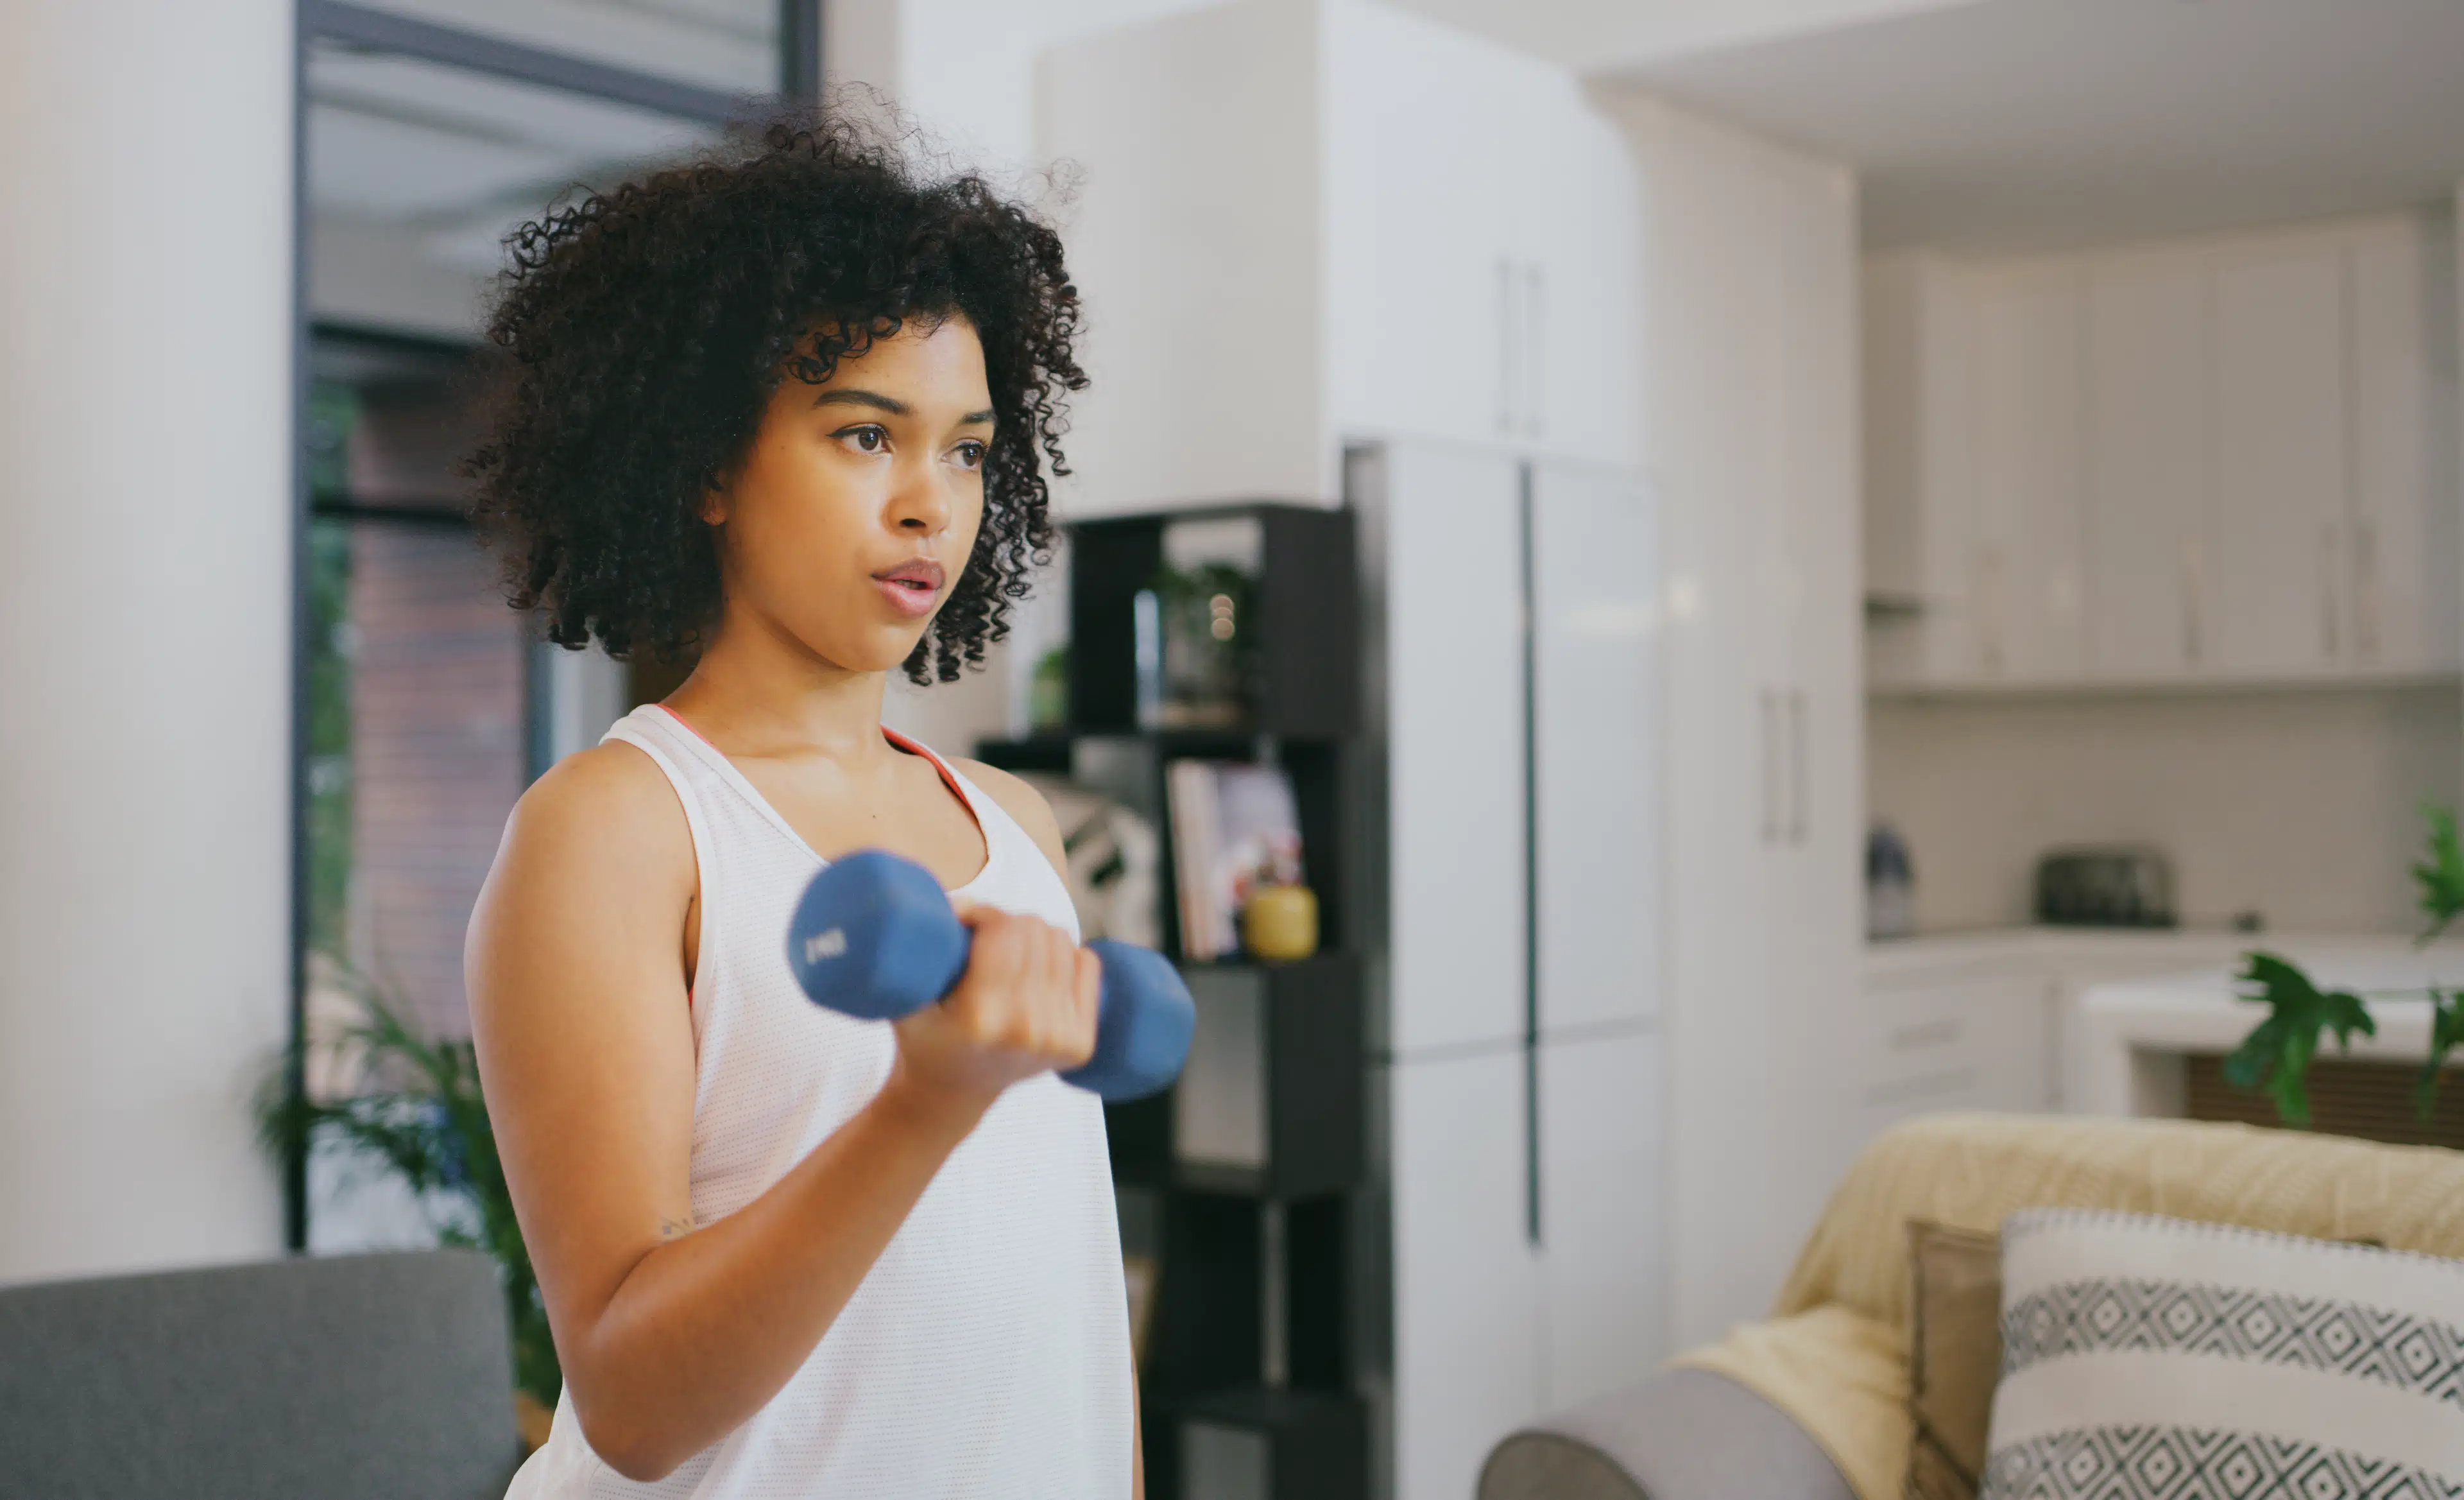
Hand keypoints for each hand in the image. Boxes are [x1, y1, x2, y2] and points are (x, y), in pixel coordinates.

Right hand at [882, 903, 1099, 1125]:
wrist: (951, 1093)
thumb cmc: (924, 1033)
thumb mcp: (906, 993)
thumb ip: (926, 945)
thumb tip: (965, 903)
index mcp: (980, 1016)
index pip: (1003, 929)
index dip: (983, 913)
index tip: (967, 923)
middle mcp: (1025, 1030)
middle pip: (1036, 930)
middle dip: (1009, 924)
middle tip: (987, 940)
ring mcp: (1058, 1039)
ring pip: (1063, 942)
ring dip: (1037, 938)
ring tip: (1011, 957)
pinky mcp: (1080, 1045)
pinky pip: (1088, 965)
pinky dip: (1067, 957)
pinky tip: (1041, 972)